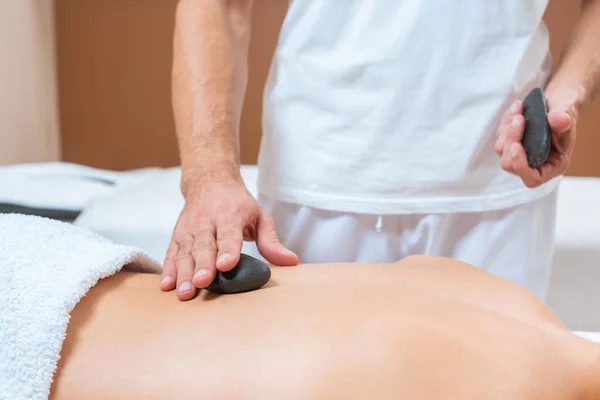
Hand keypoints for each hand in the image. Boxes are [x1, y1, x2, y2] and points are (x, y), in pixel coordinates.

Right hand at [160, 180, 298, 299]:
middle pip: (204, 246)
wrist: (209, 182)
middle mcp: (207, 222)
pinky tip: (167, 286)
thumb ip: (271, 241)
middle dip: (202, 265)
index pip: (229, 234)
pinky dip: (168, 270)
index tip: (227, 265)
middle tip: (202, 282)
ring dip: (183, 273)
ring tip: (185, 292)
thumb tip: (291, 261)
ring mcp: (189, 229)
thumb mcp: (259, 217)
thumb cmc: (238, 205)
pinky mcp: (177, 236)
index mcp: (230, 215)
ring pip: (185, 252)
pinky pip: (171, 254)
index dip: (228, 250)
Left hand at [494, 93, 576, 187]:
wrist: (557, 105)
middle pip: (509, 163)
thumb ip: (563, 120)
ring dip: (507, 128)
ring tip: (519, 108)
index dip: (520, 165)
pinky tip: (516, 108)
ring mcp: (519, 155)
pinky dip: (506, 122)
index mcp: (552, 166)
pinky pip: (500, 137)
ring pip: (501, 149)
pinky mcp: (510, 144)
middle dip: (511, 140)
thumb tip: (560, 119)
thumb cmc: (565, 114)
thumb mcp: (568, 114)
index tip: (517, 145)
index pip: (531, 178)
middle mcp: (533, 164)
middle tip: (519, 118)